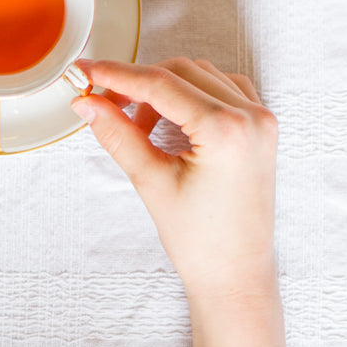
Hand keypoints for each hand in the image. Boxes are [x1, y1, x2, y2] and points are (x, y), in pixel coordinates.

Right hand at [74, 57, 278, 303]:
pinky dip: (191, 97)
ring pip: (201, 77)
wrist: (235, 274)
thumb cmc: (200, 240)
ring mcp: (261, 121)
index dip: (117, 75)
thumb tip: (87, 102)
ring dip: (164, 91)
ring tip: (140, 128)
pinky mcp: (261, 129)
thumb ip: (117, 134)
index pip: (161, 84)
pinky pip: (223, 90)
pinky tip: (171, 124)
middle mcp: (251, 117)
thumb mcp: (150, 182)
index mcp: (227, 130)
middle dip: (139, 85)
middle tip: (105, 105)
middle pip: (181, 72)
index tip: (85, 72)